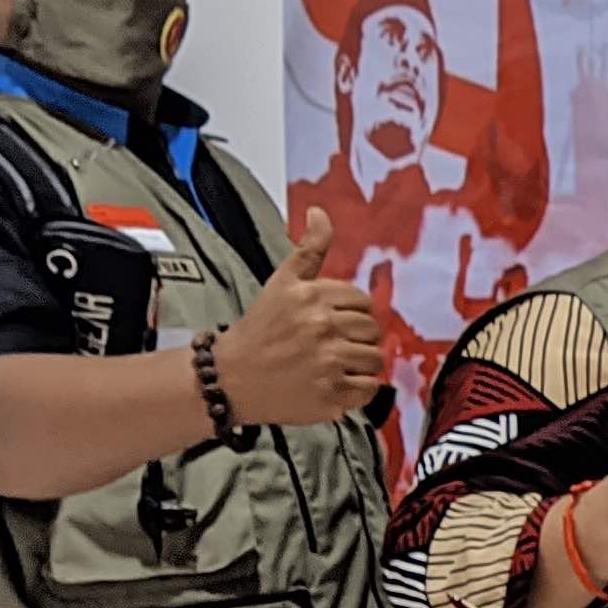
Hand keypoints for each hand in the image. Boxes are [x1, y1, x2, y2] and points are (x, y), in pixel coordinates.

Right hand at [211, 207, 388, 427]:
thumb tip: (320, 213)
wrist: (231, 377)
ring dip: (361, 363)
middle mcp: (320, 327)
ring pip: (375, 359)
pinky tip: (336, 382)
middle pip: (372, 330)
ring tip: (334, 364)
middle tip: (332, 344)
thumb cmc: (259, 330)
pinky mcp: (331, 394)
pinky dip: (358, 389)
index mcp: (311, 297)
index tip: (332, 322)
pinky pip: (370, 388)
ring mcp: (327, 362)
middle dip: (357, 337)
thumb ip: (309, 250)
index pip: (363, 301)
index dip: (351, 312)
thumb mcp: (281, 282)